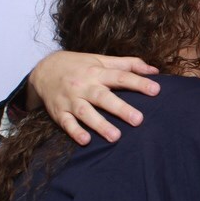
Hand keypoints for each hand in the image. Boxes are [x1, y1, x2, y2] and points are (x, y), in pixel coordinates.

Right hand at [28, 51, 159, 144]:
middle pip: (103, 97)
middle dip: (121, 108)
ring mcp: (70, 99)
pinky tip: (85, 141)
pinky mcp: (59, 112)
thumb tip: (154, 70)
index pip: (120, 76)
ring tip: (115, 137)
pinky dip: (75, 132)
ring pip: (85, 112)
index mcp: (97, 72)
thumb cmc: (79, 65)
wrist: (43, 70)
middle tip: (139, 120)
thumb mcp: (101, 60)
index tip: (156, 90)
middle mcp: (84, 85)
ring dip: (99, 124)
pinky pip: (66, 123)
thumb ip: (128, 64)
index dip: (138, 83)